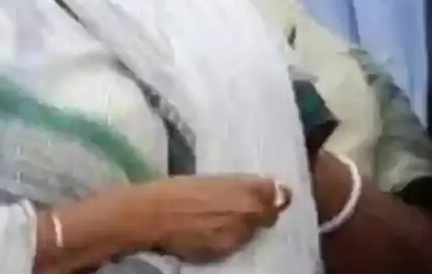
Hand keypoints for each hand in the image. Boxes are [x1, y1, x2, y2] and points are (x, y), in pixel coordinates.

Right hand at [133, 175, 290, 262]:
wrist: (153, 215)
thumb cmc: (179, 189)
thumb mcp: (215, 180)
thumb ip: (241, 187)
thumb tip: (260, 191)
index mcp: (248, 187)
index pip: (278, 193)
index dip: (272, 195)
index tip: (268, 197)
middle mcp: (251, 212)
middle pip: (269, 215)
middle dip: (260, 213)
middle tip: (241, 211)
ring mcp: (239, 235)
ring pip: (252, 232)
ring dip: (244, 228)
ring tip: (221, 222)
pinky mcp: (225, 252)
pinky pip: (235, 245)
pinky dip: (228, 240)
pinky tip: (210, 233)